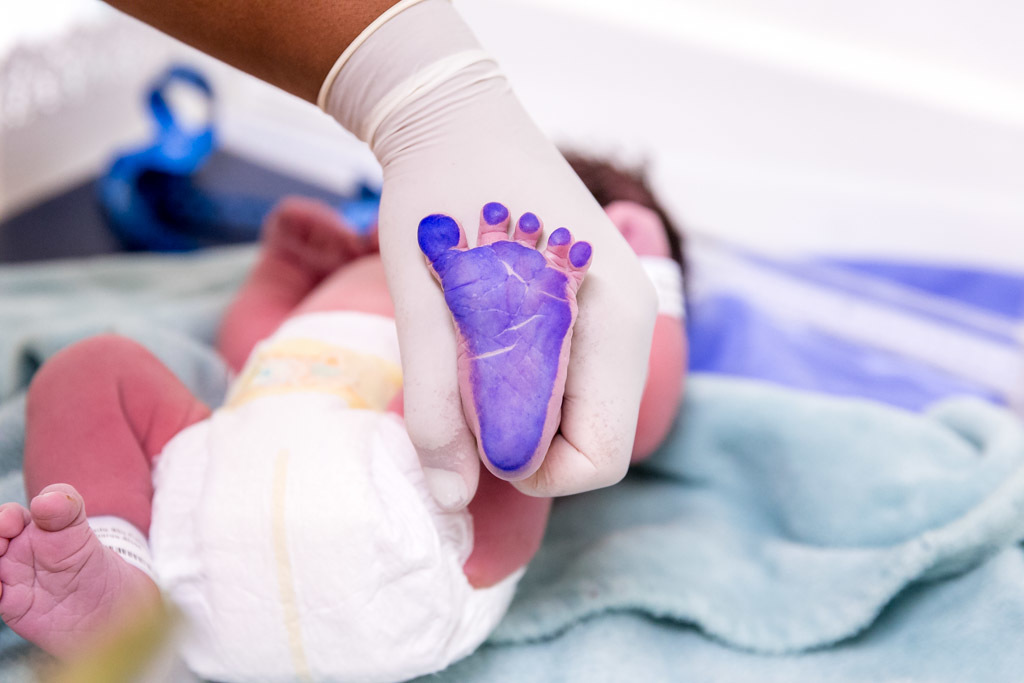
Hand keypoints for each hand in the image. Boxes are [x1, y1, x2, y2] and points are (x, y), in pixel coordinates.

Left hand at [322, 0, 656, 507]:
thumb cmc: (439, 200)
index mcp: (613, 321)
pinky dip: (529, 381)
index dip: (531, 470)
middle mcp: (633, 319)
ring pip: (582, 410)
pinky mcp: (594, 300)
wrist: (452, 118)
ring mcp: (618, 308)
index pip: (600, 457)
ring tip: (471, 354)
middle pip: (596, 439)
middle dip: (526, 442)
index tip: (470, 434)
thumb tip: (451, 497)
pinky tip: (488, 339)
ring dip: (524, 411)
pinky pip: (574, 375)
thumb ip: (440, 405)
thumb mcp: (427, 307)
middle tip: (461, 391)